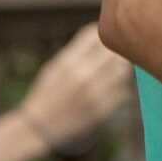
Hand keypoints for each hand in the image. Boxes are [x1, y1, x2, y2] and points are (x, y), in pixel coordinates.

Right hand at [21, 23, 132, 149]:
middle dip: (116, 51)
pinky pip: (122, 91)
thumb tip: (100, 33)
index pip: (96, 36)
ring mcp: (94, 93)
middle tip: (115, 54)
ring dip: (121, 68)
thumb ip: (77, 51)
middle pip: (113, 52)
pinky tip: (112, 88)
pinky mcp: (102, 109)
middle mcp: (82, 76)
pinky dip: (120, 87)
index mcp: (68, 63)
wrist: (39, 127)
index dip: (104, 34)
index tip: (106, 37)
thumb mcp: (55, 67)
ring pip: (122, 71)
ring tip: (115, 70)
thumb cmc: (47, 92)